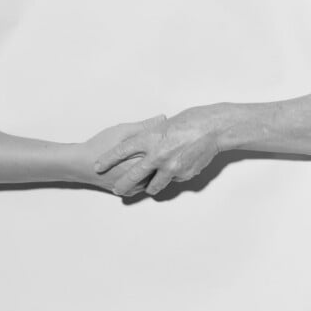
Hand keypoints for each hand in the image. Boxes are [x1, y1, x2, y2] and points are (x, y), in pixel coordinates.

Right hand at [76, 115, 166, 195]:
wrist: (80, 164)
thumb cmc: (99, 146)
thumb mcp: (121, 131)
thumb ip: (144, 126)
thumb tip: (162, 118)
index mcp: (138, 162)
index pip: (165, 155)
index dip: (172, 145)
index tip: (175, 138)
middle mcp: (138, 178)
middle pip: (164, 171)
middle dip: (170, 159)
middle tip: (172, 147)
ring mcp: (134, 188)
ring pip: (157, 180)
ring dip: (161, 170)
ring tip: (163, 156)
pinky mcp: (131, 192)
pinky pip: (147, 185)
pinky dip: (151, 177)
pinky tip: (151, 167)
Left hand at [94, 106, 220, 196]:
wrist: (212, 129)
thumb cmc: (189, 121)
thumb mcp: (162, 124)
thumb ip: (148, 134)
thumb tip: (138, 142)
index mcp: (149, 138)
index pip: (121, 151)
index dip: (108, 159)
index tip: (97, 165)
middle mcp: (157, 154)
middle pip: (133, 175)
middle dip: (122, 184)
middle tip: (116, 189)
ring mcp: (170, 167)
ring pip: (153, 185)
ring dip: (148, 186)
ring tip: (144, 187)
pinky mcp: (183, 175)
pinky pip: (172, 181)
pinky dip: (170, 177)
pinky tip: (174, 170)